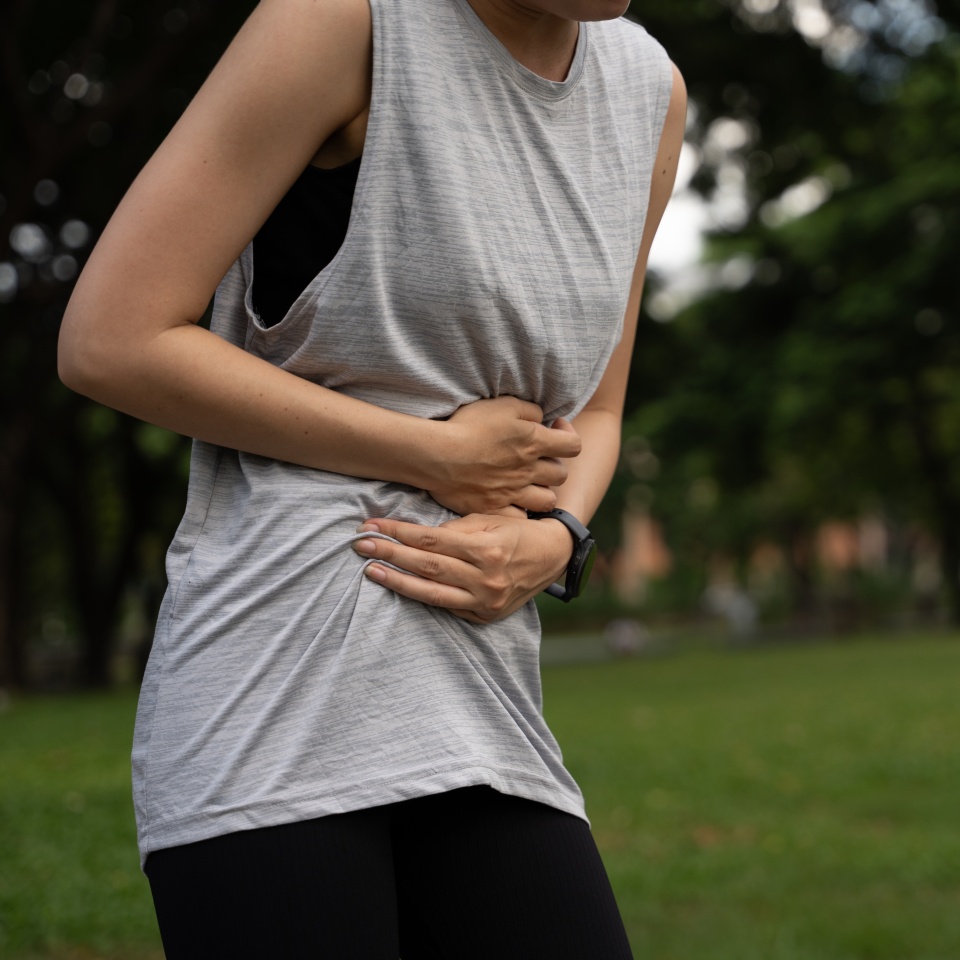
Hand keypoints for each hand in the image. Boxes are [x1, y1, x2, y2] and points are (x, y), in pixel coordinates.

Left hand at [352, 514, 572, 622]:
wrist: (553, 556)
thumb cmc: (516, 531)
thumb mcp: (489, 519)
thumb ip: (453, 529)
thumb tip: (417, 536)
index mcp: (486, 549)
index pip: (430, 541)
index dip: (397, 533)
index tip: (371, 526)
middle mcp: (485, 578)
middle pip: (426, 566)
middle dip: (389, 555)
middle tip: (360, 546)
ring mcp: (485, 601)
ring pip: (431, 593)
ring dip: (397, 581)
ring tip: (370, 571)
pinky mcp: (485, 616)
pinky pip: (447, 607)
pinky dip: (422, 597)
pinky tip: (401, 587)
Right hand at [427, 397, 580, 516]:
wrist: (436, 455)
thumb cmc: (467, 425)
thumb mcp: (502, 405)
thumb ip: (529, 410)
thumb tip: (542, 419)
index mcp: (534, 442)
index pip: (574, 446)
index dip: (569, 436)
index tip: (555, 430)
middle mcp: (528, 470)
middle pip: (561, 475)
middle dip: (554, 465)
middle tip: (537, 459)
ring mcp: (513, 493)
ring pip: (547, 500)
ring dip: (542, 492)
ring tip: (528, 484)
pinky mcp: (494, 508)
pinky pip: (520, 517)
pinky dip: (519, 510)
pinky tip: (509, 501)